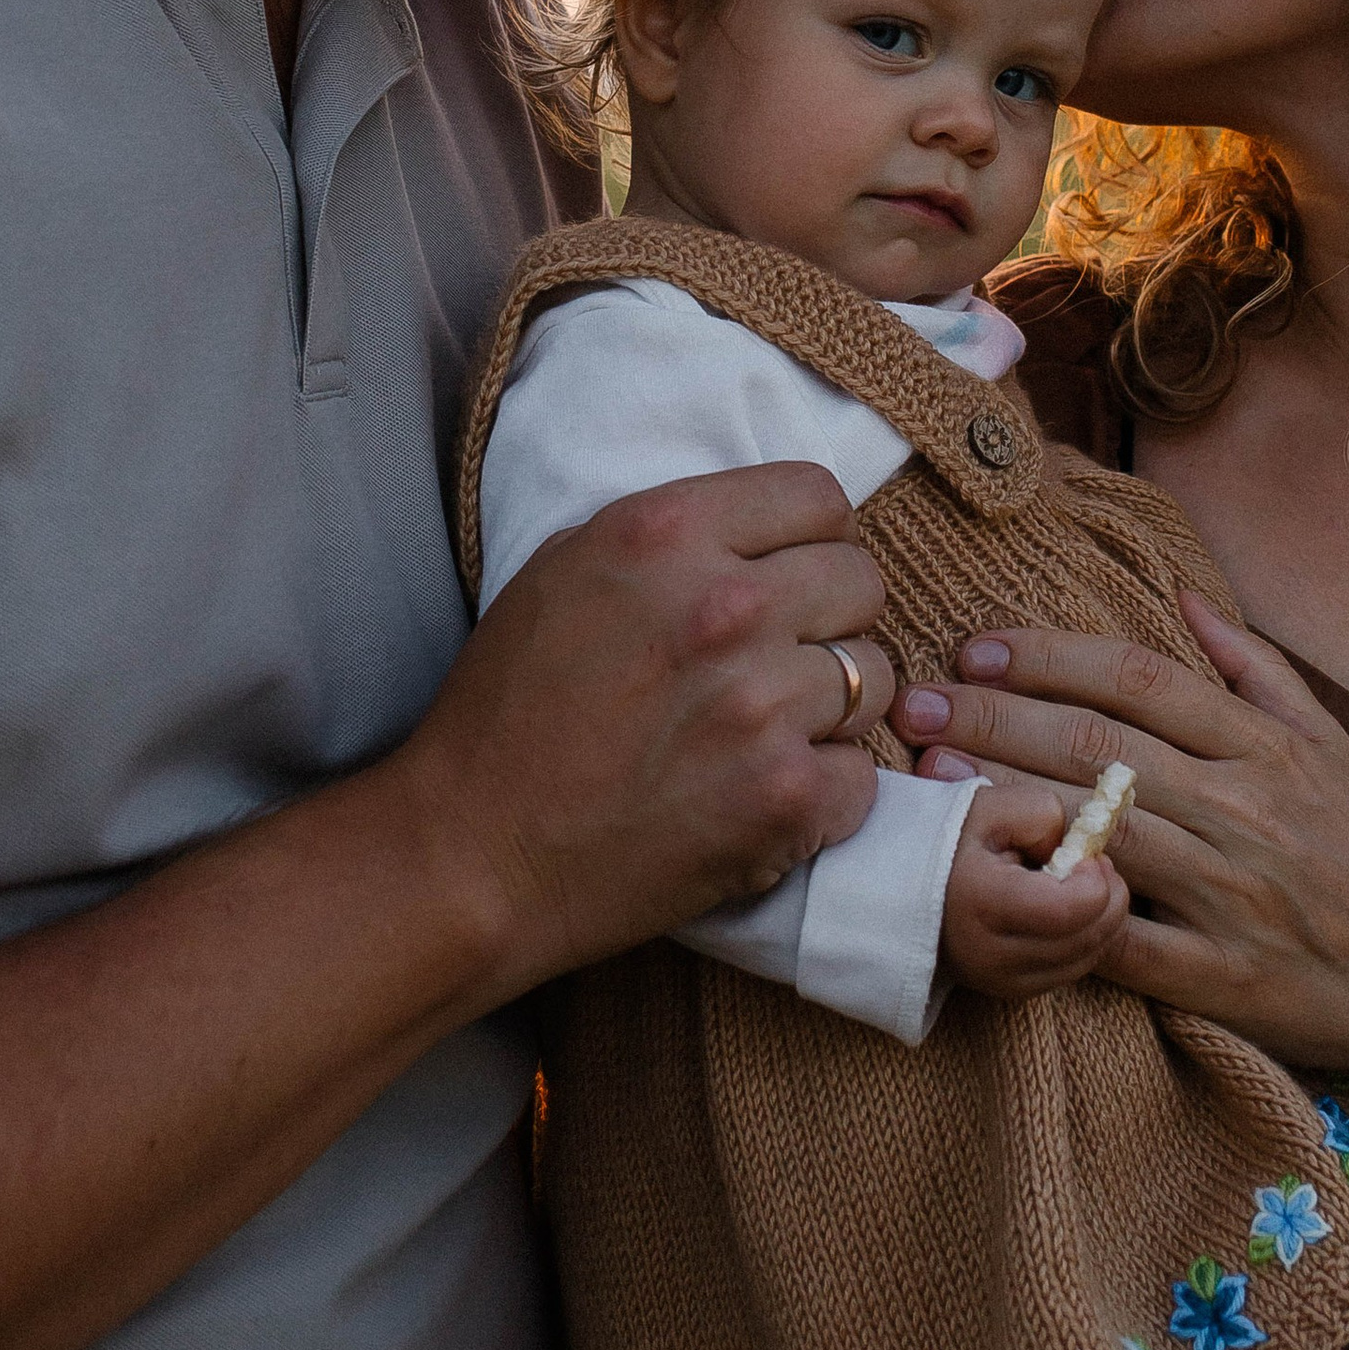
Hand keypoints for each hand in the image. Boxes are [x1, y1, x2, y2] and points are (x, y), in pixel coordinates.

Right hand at [420, 462, 894, 992]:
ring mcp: (762, 705)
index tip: (788, 577)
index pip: (820, 496)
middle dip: (830, 619)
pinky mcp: (784, 798)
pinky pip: (862, 775)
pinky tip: (761, 796)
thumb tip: (758, 527)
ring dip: (831, 708)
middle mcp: (725, 606)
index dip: (811, 540)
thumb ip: (669, 537)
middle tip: (778, 661)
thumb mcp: (566, 569)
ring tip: (763, 734)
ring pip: (874, 678)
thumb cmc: (507, 711)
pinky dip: (824, 792)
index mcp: (666, 533)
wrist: (475, 853)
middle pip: (861, 582)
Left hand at [898, 603, 1348, 1080]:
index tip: (976, 647)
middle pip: (1100, 747)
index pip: (1140, 679)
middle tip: (914, 700)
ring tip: (930, 773)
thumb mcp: (1332, 745)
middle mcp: (1246, 811)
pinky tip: (991, 885)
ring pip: (1098, 830)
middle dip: (995, 715)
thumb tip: (1186, 595)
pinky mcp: (1219, 978)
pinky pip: (1122, 943)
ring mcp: (1229, 896)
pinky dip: (1058, 910)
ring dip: (1004, 797)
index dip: (1050, 656)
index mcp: (1268, 749)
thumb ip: (1256, 667)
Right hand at [939, 785, 1127, 999]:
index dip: (1095, 876)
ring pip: (1087, 958)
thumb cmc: (940, 840)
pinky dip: (1081, 940)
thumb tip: (1080, 850)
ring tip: (1072, 883)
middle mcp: (992, 955)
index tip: (1079, 850)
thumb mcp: (987, 806)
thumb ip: (1042, 814)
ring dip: (1097, 918)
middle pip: (1089, 936)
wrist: (890, 889)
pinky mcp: (1008, 992)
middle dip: (1107, 894)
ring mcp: (999, 982)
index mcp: (981, 904)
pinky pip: (1071, 971)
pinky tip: (1061, 911)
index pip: (1072, 908)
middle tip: (1089, 862)